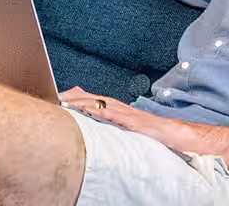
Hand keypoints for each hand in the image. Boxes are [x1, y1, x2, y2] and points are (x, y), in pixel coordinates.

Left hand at [62, 88, 193, 149]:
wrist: (171, 132)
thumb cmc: (150, 130)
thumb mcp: (127, 126)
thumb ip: (112, 123)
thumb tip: (97, 123)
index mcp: (117, 108)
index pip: (92, 99)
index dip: (76, 97)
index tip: (60, 97)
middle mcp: (119, 106)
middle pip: (92, 97)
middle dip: (74, 96)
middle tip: (57, 97)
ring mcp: (124, 112)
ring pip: (99, 103)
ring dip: (81, 101)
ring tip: (65, 101)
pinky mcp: (130, 121)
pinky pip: (110, 114)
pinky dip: (97, 111)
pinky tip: (85, 110)